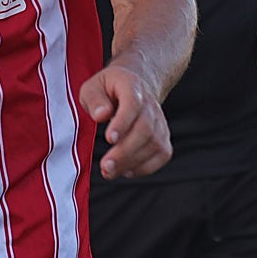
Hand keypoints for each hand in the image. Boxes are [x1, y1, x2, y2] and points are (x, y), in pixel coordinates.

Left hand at [80, 64, 171, 178]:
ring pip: (155, 145)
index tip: (109, 139)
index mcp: (131, 87)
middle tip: (106, 166)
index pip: (132, 104)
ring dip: (132, 162)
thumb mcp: (93, 86)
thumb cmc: (109, 88)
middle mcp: (150, 105)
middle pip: (145, 129)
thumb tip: (101, 114)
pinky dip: (145, 167)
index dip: (122, 123)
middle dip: (125, 151)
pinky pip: (161, 155)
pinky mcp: (163, 137)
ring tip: (110, 171)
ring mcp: (159, 121)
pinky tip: (126, 171)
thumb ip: (94, 99)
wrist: (135, 86)